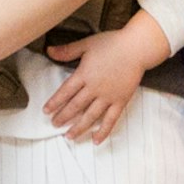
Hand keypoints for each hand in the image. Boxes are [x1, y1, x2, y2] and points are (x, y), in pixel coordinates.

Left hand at [40, 30, 148, 144]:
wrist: (137, 48)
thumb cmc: (112, 43)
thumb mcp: (87, 44)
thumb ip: (68, 51)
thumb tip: (48, 50)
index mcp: (84, 74)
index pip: (65, 92)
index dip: (55, 102)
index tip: (46, 111)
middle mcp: (94, 88)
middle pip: (75, 106)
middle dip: (63, 117)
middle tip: (54, 125)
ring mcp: (108, 97)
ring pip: (90, 116)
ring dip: (78, 128)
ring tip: (69, 136)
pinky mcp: (120, 101)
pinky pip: (110, 120)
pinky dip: (103, 131)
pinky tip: (95, 140)